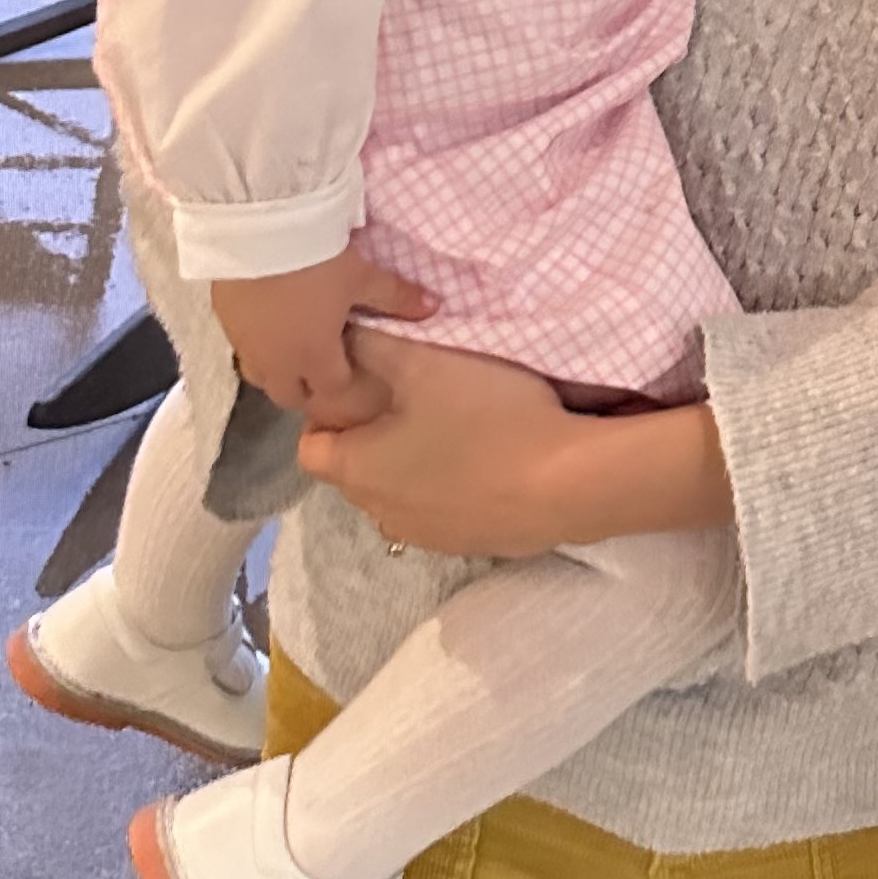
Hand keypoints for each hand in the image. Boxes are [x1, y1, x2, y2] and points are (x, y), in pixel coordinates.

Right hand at [210, 248, 434, 428]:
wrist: (256, 227)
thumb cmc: (316, 260)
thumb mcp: (362, 276)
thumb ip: (396, 297)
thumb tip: (435, 307)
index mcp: (312, 357)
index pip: (330, 393)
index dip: (347, 392)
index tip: (358, 379)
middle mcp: (275, 361)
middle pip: (289, 394)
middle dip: (308, 388)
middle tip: (326, 367)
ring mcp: (243, 343)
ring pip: (260, 375)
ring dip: (280, 370)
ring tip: (296, 345)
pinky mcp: (221, 319)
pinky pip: (241, 346)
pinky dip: (258, 344)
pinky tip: (270, 320)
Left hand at [296, 330, 732, 557]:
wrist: (567, 484)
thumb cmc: (487, 418)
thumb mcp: (425, 362)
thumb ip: (372, 344)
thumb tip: (341, 333)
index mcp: (356, 471)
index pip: (310, 448)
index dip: (328, 414)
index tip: (364, 385)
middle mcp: (380, 513)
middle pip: (357, 471)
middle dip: (375, 436)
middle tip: (416, 395)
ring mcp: (427, 536)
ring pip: (401, 493)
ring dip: (414, 465)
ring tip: (455, 426)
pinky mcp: (470, 545)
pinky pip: (443, 511)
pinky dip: (453, 487)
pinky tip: (489, 458)